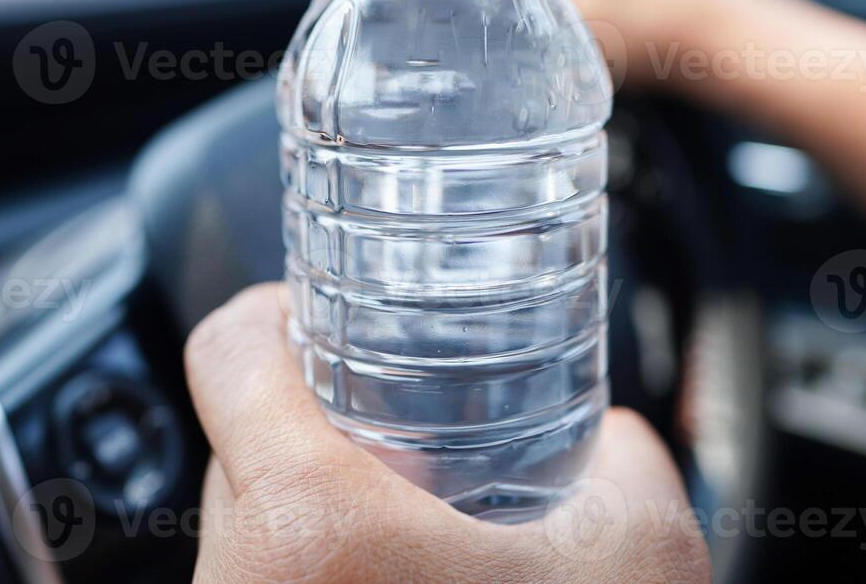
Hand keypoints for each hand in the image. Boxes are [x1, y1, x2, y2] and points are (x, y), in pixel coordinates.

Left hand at [183, 283, 710, 582]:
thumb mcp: (639, 555)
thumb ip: (623, 461)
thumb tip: (608, 439)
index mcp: (305, 525)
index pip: (226, 351)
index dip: (275, 308)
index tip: (318, 311)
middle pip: (236, 443)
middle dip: (315, 423)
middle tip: (397, 424)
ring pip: (245, 533)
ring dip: (315, 511)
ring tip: (408, 525)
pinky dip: (311, 577)